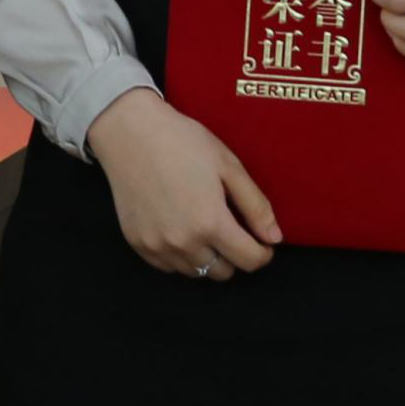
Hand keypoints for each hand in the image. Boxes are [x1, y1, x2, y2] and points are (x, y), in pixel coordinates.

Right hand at [88, 87, 279, 278]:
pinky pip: (169, 266)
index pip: (249, 261)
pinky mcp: (138, 244)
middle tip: (231, 229)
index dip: (263, 253)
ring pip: (196, 272)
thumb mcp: (228, 166)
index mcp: (210, 222)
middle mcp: (184, 242)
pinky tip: (181, 228)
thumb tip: (274, 238)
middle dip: (235, 255)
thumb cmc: (182, 142)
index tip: (262, 242)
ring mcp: (158, 246)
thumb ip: (255, 206)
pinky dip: (181, 256)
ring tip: (204, 227)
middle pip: (223, 272)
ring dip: (208, 257)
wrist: (130, 133)